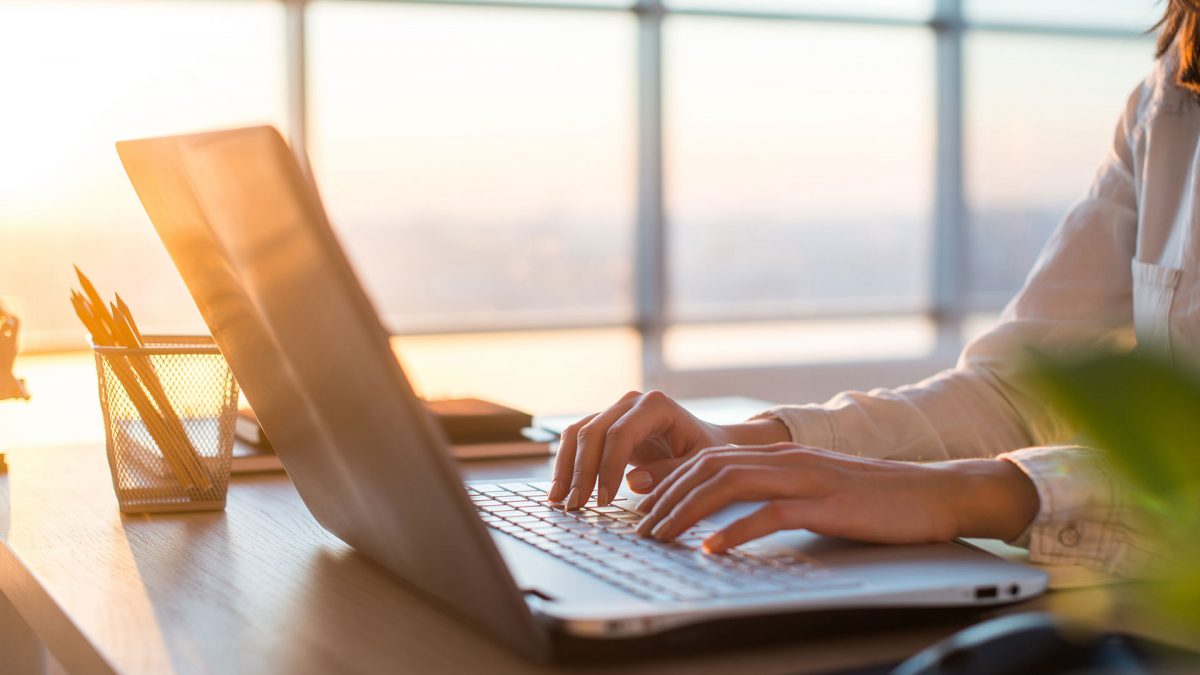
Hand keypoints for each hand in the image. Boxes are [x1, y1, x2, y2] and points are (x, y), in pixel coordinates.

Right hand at [548, 390, 789, 508]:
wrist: (705, 441)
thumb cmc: (706, 452)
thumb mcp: (699, 465)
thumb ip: (670, 473)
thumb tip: (633, 481)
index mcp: (656, 406)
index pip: (620, 434)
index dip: (608, 467)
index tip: (604, 500)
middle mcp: (630, 402)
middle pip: (593, 433)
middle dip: (581, 472)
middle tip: (577, 507)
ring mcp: (614, 410)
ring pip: (577, 434)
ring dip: (565, 468)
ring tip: (559, 502)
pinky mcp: (603, 424)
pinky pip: (576, 440)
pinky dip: (565, 464)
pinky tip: (560, 491)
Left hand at [631, 444, 1040, 552]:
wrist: (934, 493)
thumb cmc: (874, 499)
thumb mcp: (815, 490)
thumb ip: (775, 495)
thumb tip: (731, 516)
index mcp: (780, 455)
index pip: (708, 458)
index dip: (669, 480)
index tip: (642, 506)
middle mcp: (787, 459)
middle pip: (708, 467)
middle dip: (666, 497)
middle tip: (640, 528)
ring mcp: (806, 478)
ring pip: (729, 484)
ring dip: (688, 511)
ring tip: (661, 536)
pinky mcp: (827, 504)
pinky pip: (771, 514)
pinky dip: (735, 531)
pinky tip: (712, 549)